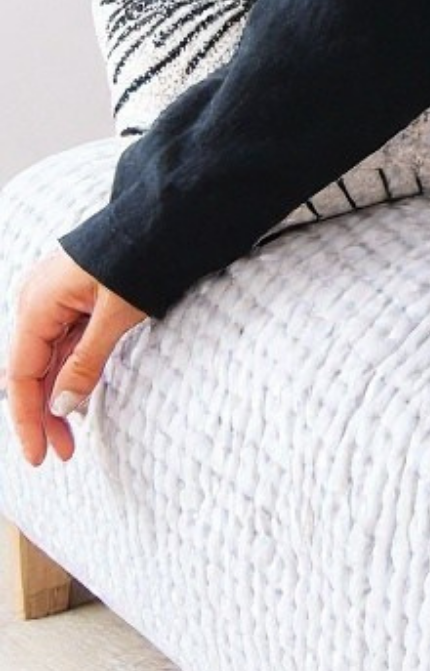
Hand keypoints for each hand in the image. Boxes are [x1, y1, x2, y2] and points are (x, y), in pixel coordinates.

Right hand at [8, 245, 150, 465]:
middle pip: (31, 370)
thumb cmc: (143, 257)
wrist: (169, 214)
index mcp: (36, 304)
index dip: (27, 420)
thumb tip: (60, 409)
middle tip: (63, 454)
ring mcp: (55, 297)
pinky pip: (67, 341)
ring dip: (59, 395)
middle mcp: (37, 300)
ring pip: (49, 358)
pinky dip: (74, 369)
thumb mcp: (116, 315)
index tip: (40, 456)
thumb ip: (85, 364)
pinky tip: (82, 397)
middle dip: (44, 414)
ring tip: (74, 436)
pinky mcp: (75, 296)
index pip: (20, 376)